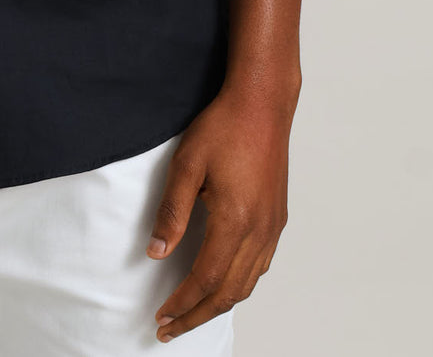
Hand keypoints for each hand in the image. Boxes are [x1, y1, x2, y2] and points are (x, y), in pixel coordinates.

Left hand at [145, 82, 295, 341]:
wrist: (263, 104)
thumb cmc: (224, 127)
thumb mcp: (187, 164)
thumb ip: (171, 211)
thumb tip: (156, 253)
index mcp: (235, 220)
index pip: (205, 279)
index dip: (182, 303)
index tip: (161, 316)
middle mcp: (259, 231)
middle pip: (228, 292)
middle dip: (197, 315)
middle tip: (169, 329)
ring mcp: (272, 227)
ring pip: (247, 284)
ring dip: (218, 305)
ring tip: (191, 314)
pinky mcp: (277, 219)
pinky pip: (260, 267)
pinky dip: (238, 285)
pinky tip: (222, 284)